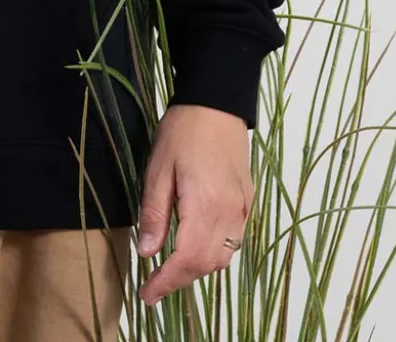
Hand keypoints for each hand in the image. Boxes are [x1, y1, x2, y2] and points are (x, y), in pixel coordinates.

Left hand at [135, 103, 254, 307]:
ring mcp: (242, 207)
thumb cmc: (183, 130)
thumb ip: (155, 212)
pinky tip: (196, 243)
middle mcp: (229, 212)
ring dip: (199, 267)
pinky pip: (234, 239)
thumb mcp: (158, 168)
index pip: (187, 259)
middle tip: (155, 283)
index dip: (166, 282)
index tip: (147, 294)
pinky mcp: (247, 199)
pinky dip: (215, 251)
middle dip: (180, 279)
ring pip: (224, 256)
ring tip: (173, 265)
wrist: (216, 101)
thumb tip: (148, 252)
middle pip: (207, 264)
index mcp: (204, 204)